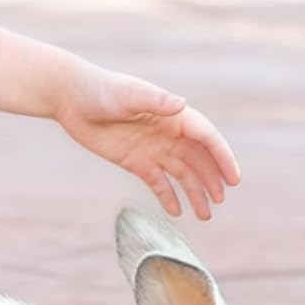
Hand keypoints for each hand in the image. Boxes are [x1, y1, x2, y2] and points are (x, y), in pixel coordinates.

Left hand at [54, 61, 240, 220]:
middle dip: (212, 179)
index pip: (205, 138)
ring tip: (205, 215)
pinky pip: (157, 182)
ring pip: (181, 174)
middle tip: (220, 200)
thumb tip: (181, 104)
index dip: (222, 157)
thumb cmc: (100, 90)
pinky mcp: (135, 160)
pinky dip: (168, 196)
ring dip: (195, 192)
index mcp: (172, 115)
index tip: (234, 179)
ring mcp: (152, 148)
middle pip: (198, 159)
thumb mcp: (128, 94)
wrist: (70, 97)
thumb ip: (155, 101)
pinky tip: (177, 212)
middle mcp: (167, 132)